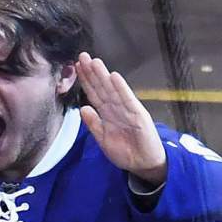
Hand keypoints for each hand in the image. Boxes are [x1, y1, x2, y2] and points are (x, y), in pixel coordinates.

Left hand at [76, 52, 166, 185]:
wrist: (144, 164)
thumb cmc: (125, 152)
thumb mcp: (103, 140)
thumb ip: (94, 124)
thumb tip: (83, 109)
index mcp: (108, 113)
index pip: (94, 94)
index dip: (86, 81)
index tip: (77, 68)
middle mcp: (117, 108)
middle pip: (102, 87)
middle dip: (92, 73)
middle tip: (82, 56)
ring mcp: (128, 110)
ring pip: (113, 90)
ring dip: (104, 76)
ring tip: (95, 62)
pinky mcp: (138, 115)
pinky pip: (128, 100)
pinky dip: (121, 88)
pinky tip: (114, 77)